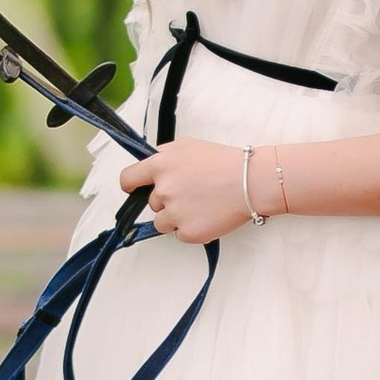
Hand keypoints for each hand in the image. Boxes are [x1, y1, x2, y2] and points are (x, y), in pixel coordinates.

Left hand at [116, 141, 266, 241]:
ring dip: (176, 217)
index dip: (130, 186)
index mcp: (160, 165)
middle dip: (167, 201)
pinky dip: (192, 228)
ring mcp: (174, 213)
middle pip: (152, 203)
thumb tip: (152, 164)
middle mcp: (163, 190)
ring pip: (163, 222)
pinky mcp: (187, 232)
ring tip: (201, 205)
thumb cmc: (225, 162)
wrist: (251, 181)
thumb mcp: (188, 145)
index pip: (128, 179)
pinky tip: (208, 215)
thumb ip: (164, 155)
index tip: (133, 189)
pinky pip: (180, 234)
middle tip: (192, 193)